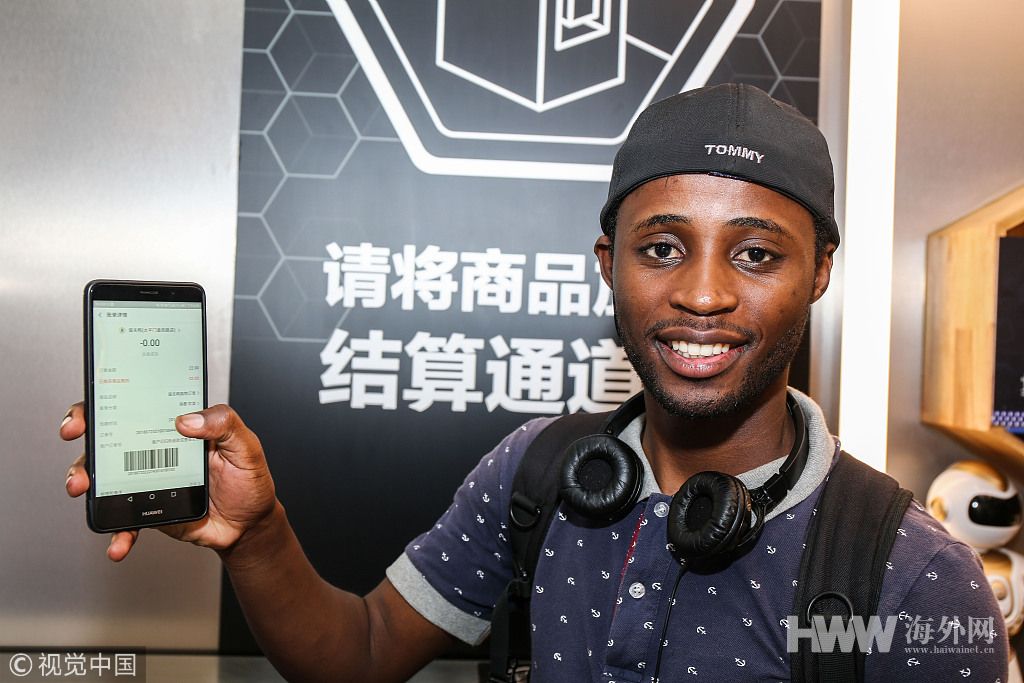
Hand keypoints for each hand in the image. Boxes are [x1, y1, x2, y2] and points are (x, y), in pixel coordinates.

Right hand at [62, 403, 277, 560]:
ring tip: (83, 488)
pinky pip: (123, 520)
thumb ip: (224, 423)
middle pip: (108, 438)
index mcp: (177, 426)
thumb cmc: (248, 480)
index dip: (105, 402)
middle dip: (84, 441)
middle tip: (78, 442)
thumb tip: (187, 419)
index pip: (136, 405)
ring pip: (104, 476)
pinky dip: (116, 533)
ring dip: (86, 481)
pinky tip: (118, 544)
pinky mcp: (148, 509)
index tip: (88, 412)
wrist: (249, 524)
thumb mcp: (247, 446)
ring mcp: (146, 479)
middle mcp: (155, 449)